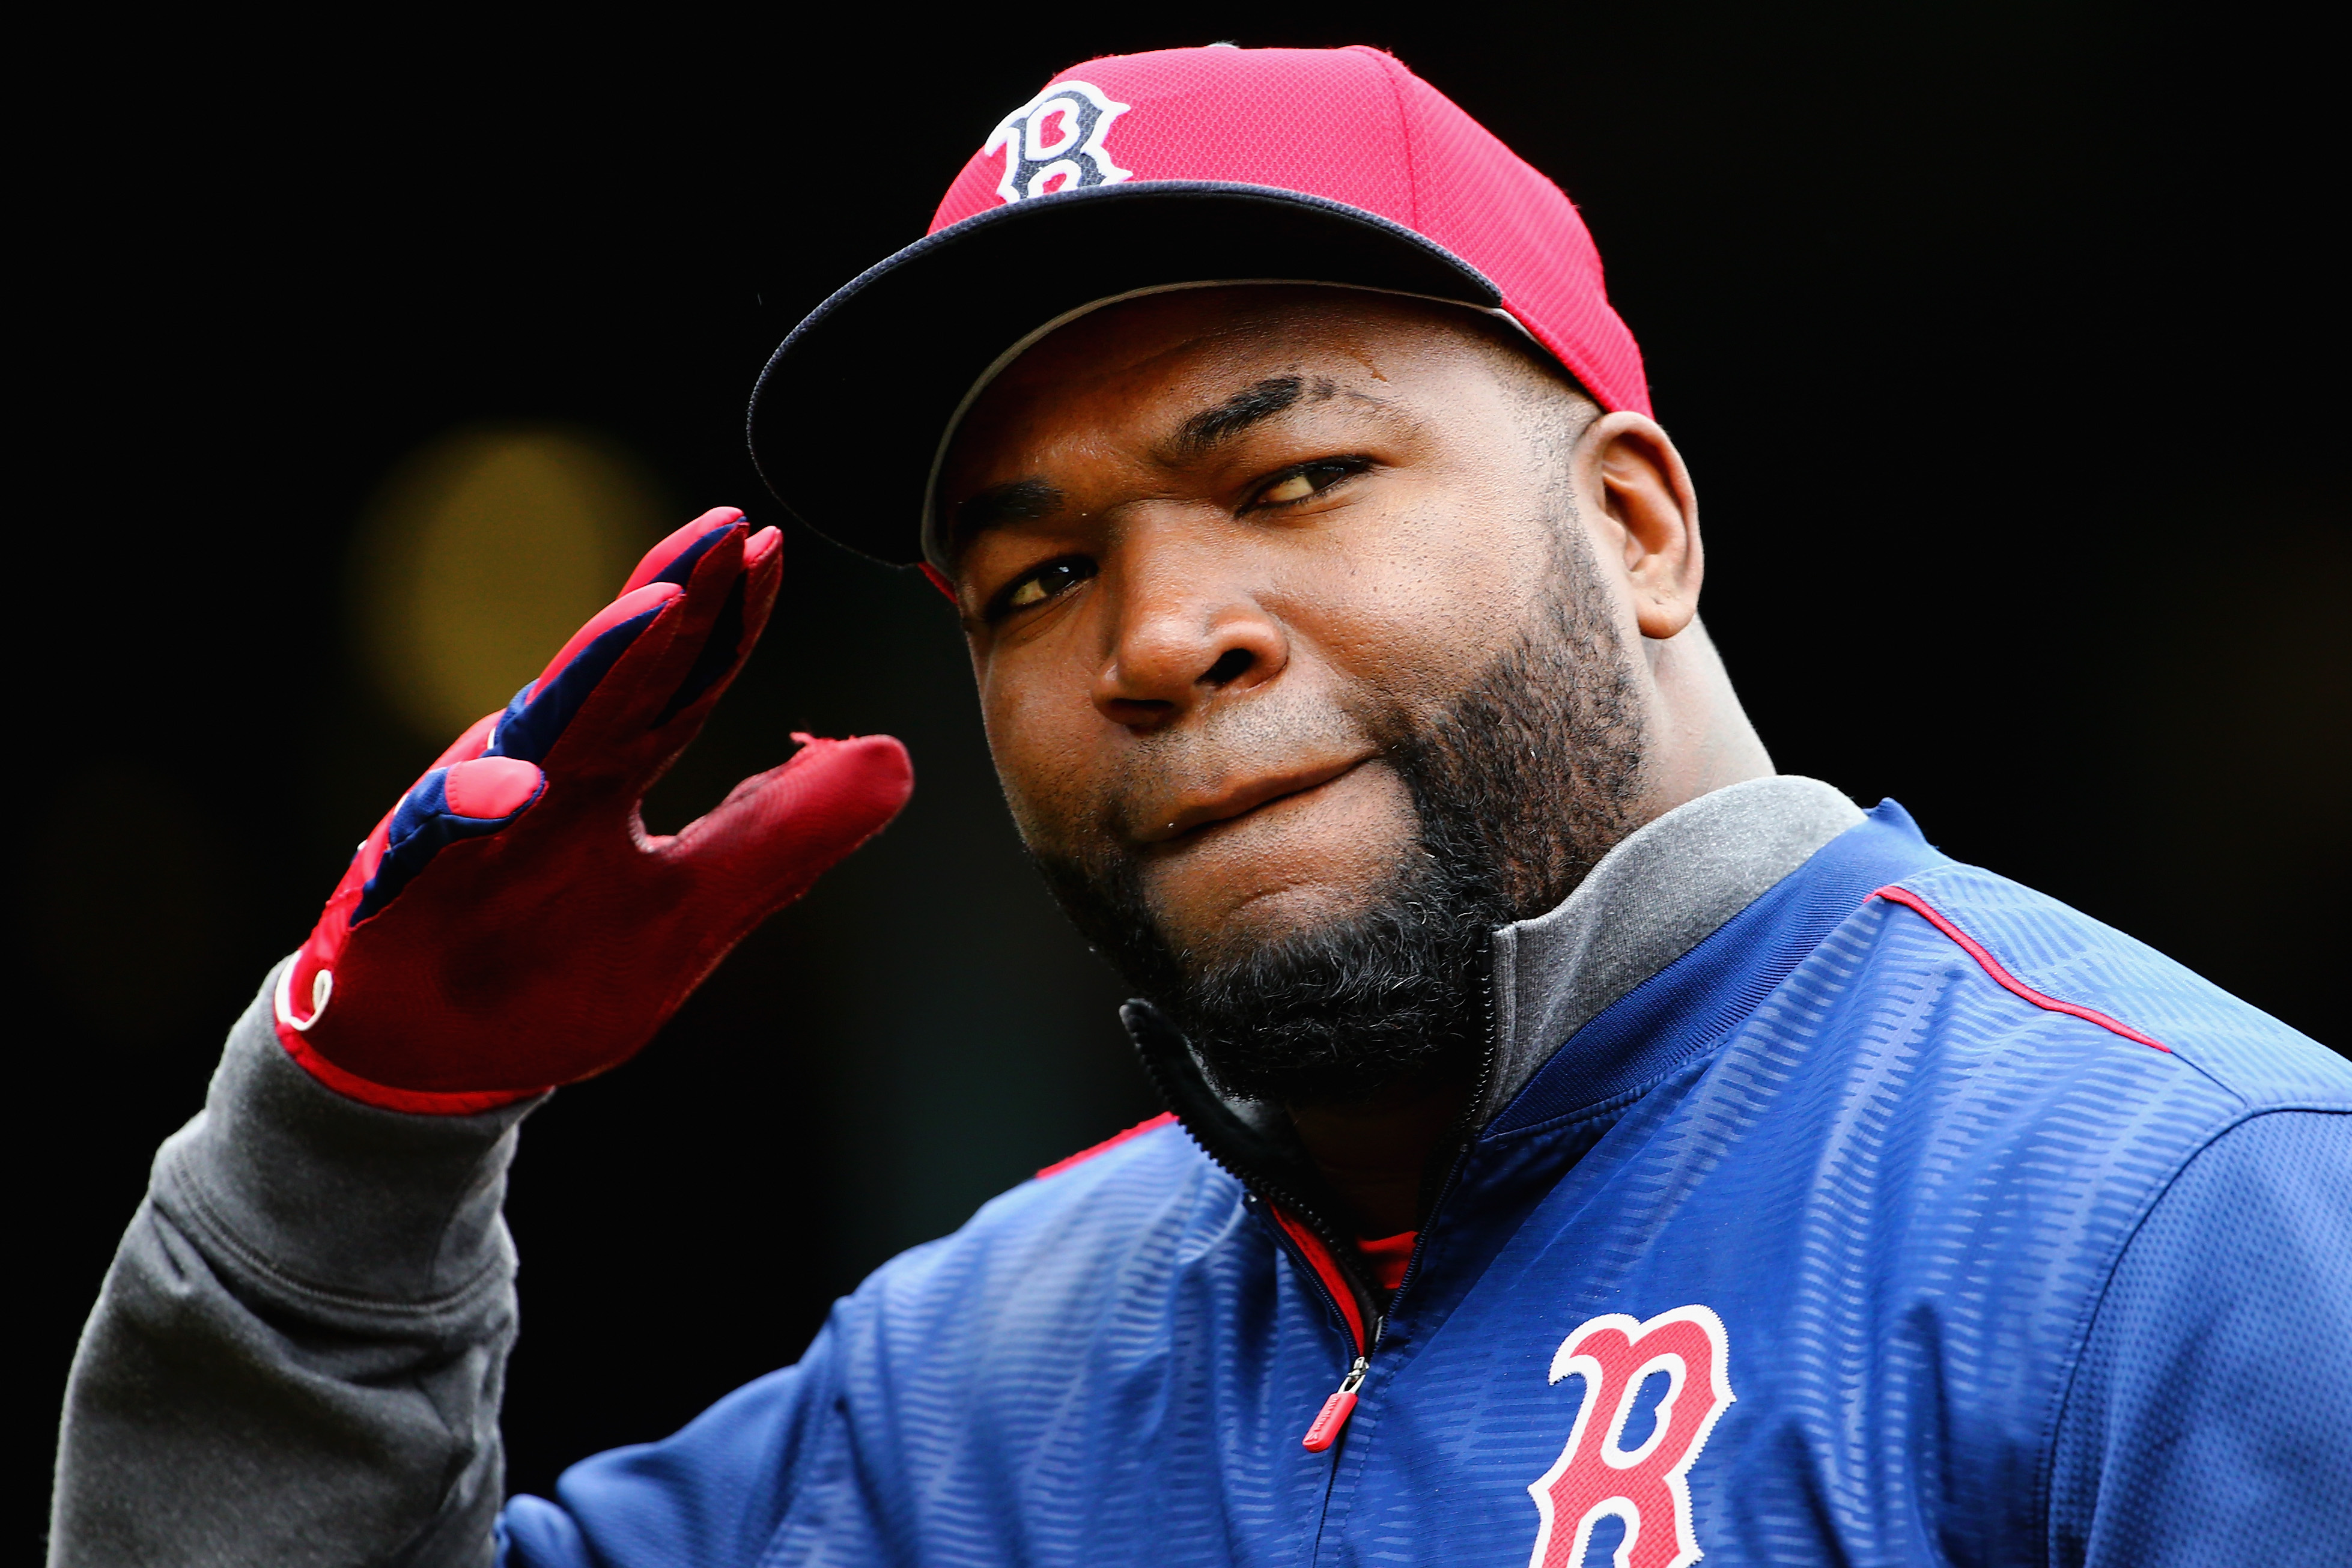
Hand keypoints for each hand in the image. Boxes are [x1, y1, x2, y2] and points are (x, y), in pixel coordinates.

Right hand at [275, 507, 912, 1112]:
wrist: (421, 1059)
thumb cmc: (553, 970)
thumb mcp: (693, 911)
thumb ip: (782, 837)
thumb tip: (895, 760)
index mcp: (610, 778)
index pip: (680, 685)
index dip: (726, 620)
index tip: (770, 547)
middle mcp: (545, 778)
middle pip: (617, 677)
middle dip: (672, 597)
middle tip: (726, 528)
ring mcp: (474, 824)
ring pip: (539, 732)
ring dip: (594, 667)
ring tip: (656, 610)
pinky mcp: (409, 884)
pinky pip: (438, 839)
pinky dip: (473, 809)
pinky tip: (517, 789)